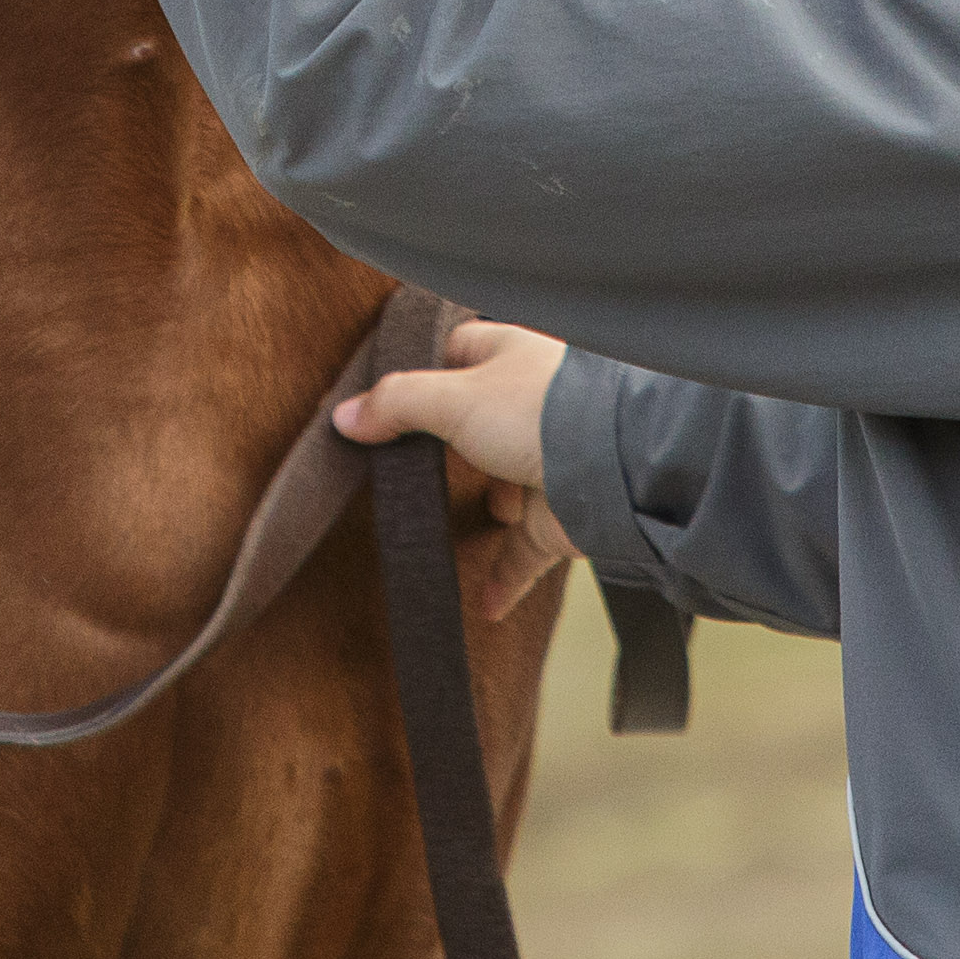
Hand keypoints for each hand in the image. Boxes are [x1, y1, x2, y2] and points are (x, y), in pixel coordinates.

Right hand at [338, 313, 574, 619]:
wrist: (613, 462)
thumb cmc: (542, 410)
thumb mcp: (452, 396)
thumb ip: (396, 404)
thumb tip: (346, 416)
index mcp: (506, 357)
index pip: (453, 354)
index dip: (419, 376)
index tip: (381, 407)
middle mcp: (528, 407)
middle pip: (475, 423)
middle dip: (449, 448)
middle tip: (405, 466)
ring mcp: (545, 462)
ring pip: (505, 486)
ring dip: (488, 506)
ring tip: (457, 518)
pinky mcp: (558, 516)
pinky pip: (525, 553)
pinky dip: (505, 577)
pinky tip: (485, 604)